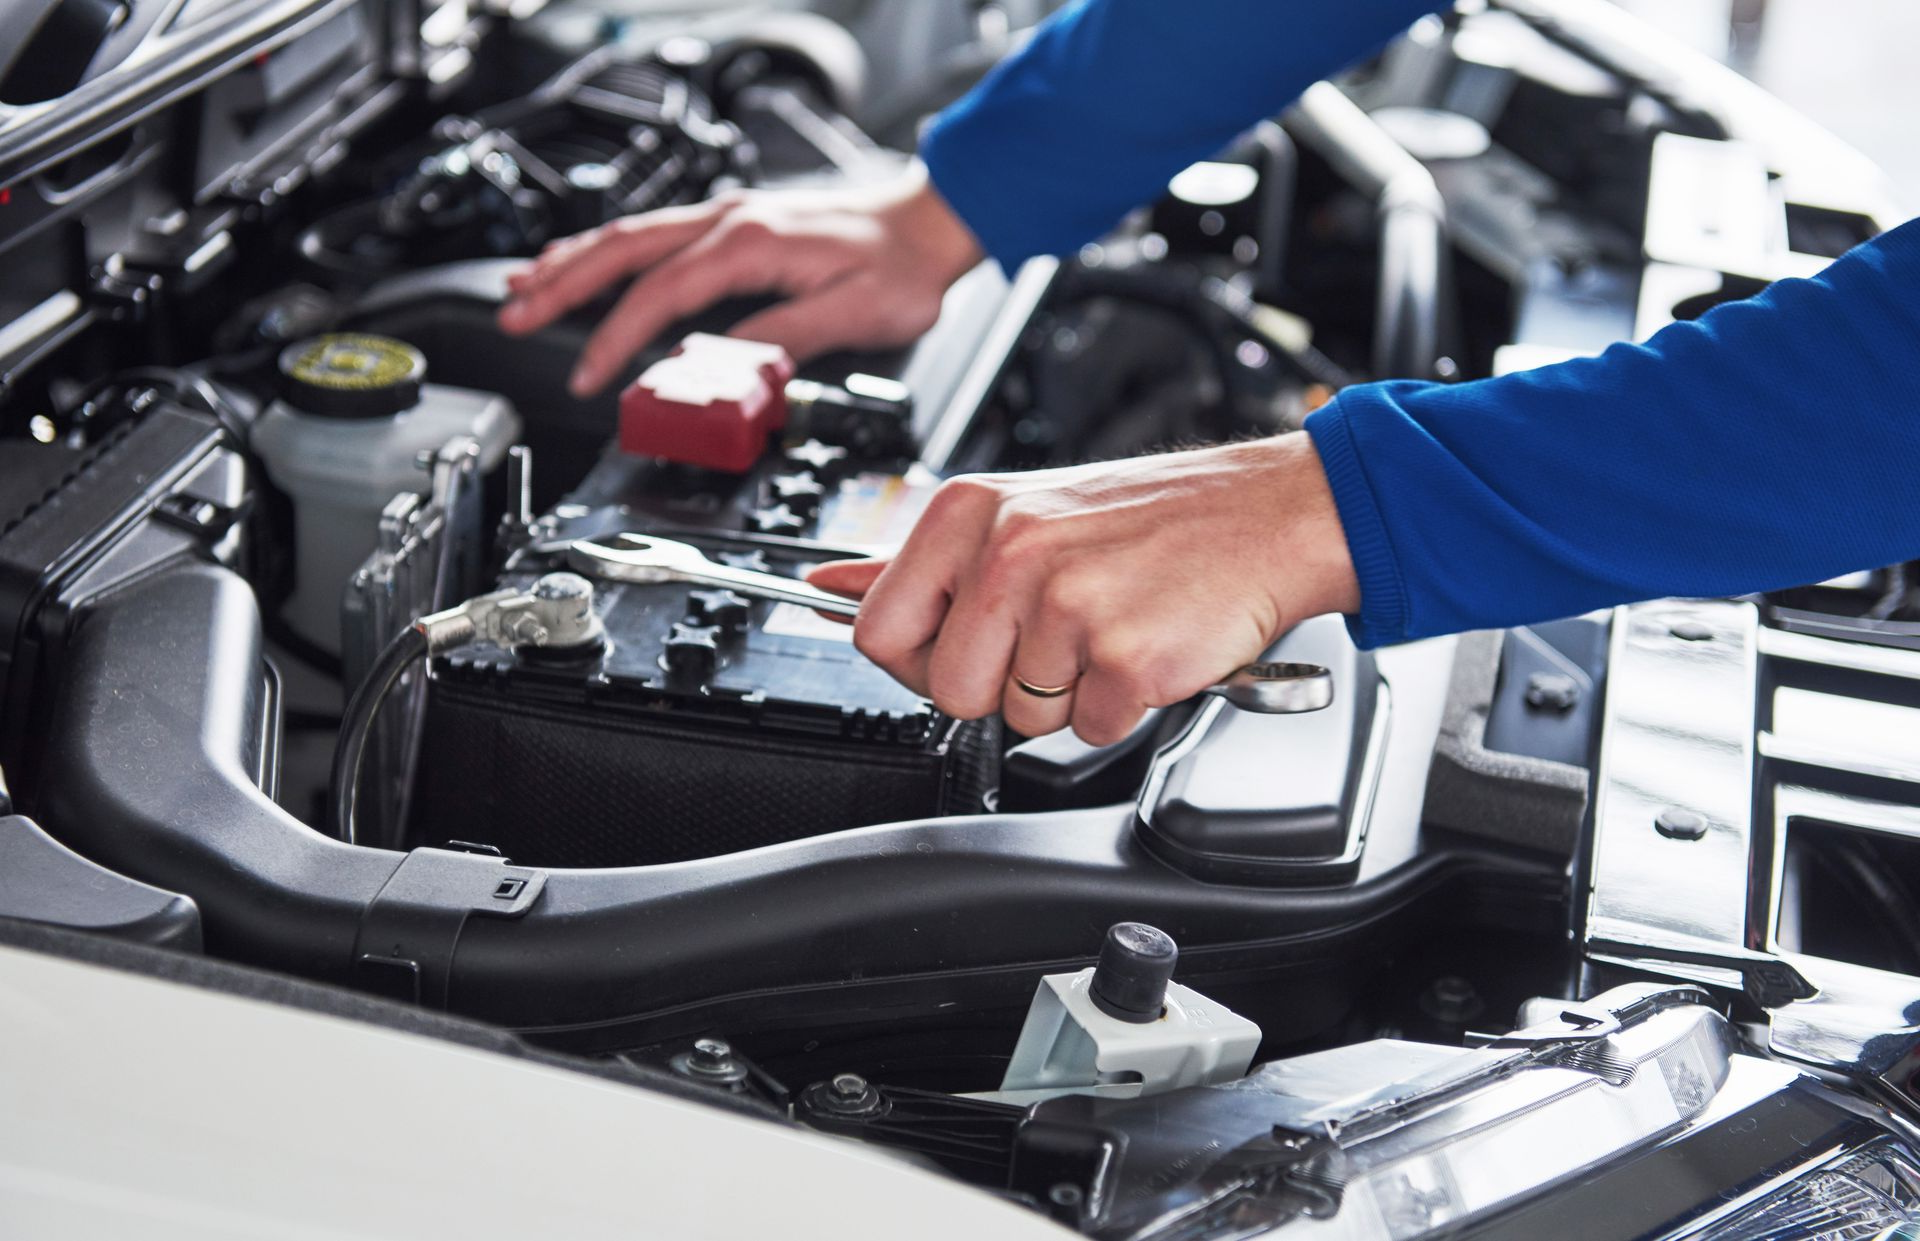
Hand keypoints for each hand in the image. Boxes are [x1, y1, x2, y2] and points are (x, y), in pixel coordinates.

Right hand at [497, 162, 983, 396]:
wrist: (929, 223)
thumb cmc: (900, 268)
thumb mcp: (853, 315)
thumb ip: (785, 340)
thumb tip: (728, 367)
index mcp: (751, 243)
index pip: (661, 294)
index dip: (616, 337)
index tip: (589, 375)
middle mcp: (730, 221)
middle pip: (622, 249)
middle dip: (560, 283)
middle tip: (512, 315)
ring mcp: (728, 217)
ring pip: (629, 234)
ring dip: (572, 261)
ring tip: (523, 287)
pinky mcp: (734, 225)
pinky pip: (653, 233)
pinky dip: (608, 251)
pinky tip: (585, 263)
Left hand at [805, 434, 1359, 745]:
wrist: (1266, 516)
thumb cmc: (1148, 520)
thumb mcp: (1019, 512)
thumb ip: (919, 561)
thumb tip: (831, 587)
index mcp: (970, 513)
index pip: (878, 630)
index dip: (919, 660)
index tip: (966, 645)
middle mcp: (1010, 551)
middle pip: (947, 690)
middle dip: (1001, 684)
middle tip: (1058, 636)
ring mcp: (1068, 605)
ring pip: (1022, 717)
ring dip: (1069, 694)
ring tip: (1111, 629)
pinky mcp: (1126, 657)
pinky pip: (1092, 728)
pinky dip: (1123, 705)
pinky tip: (1147, 645)